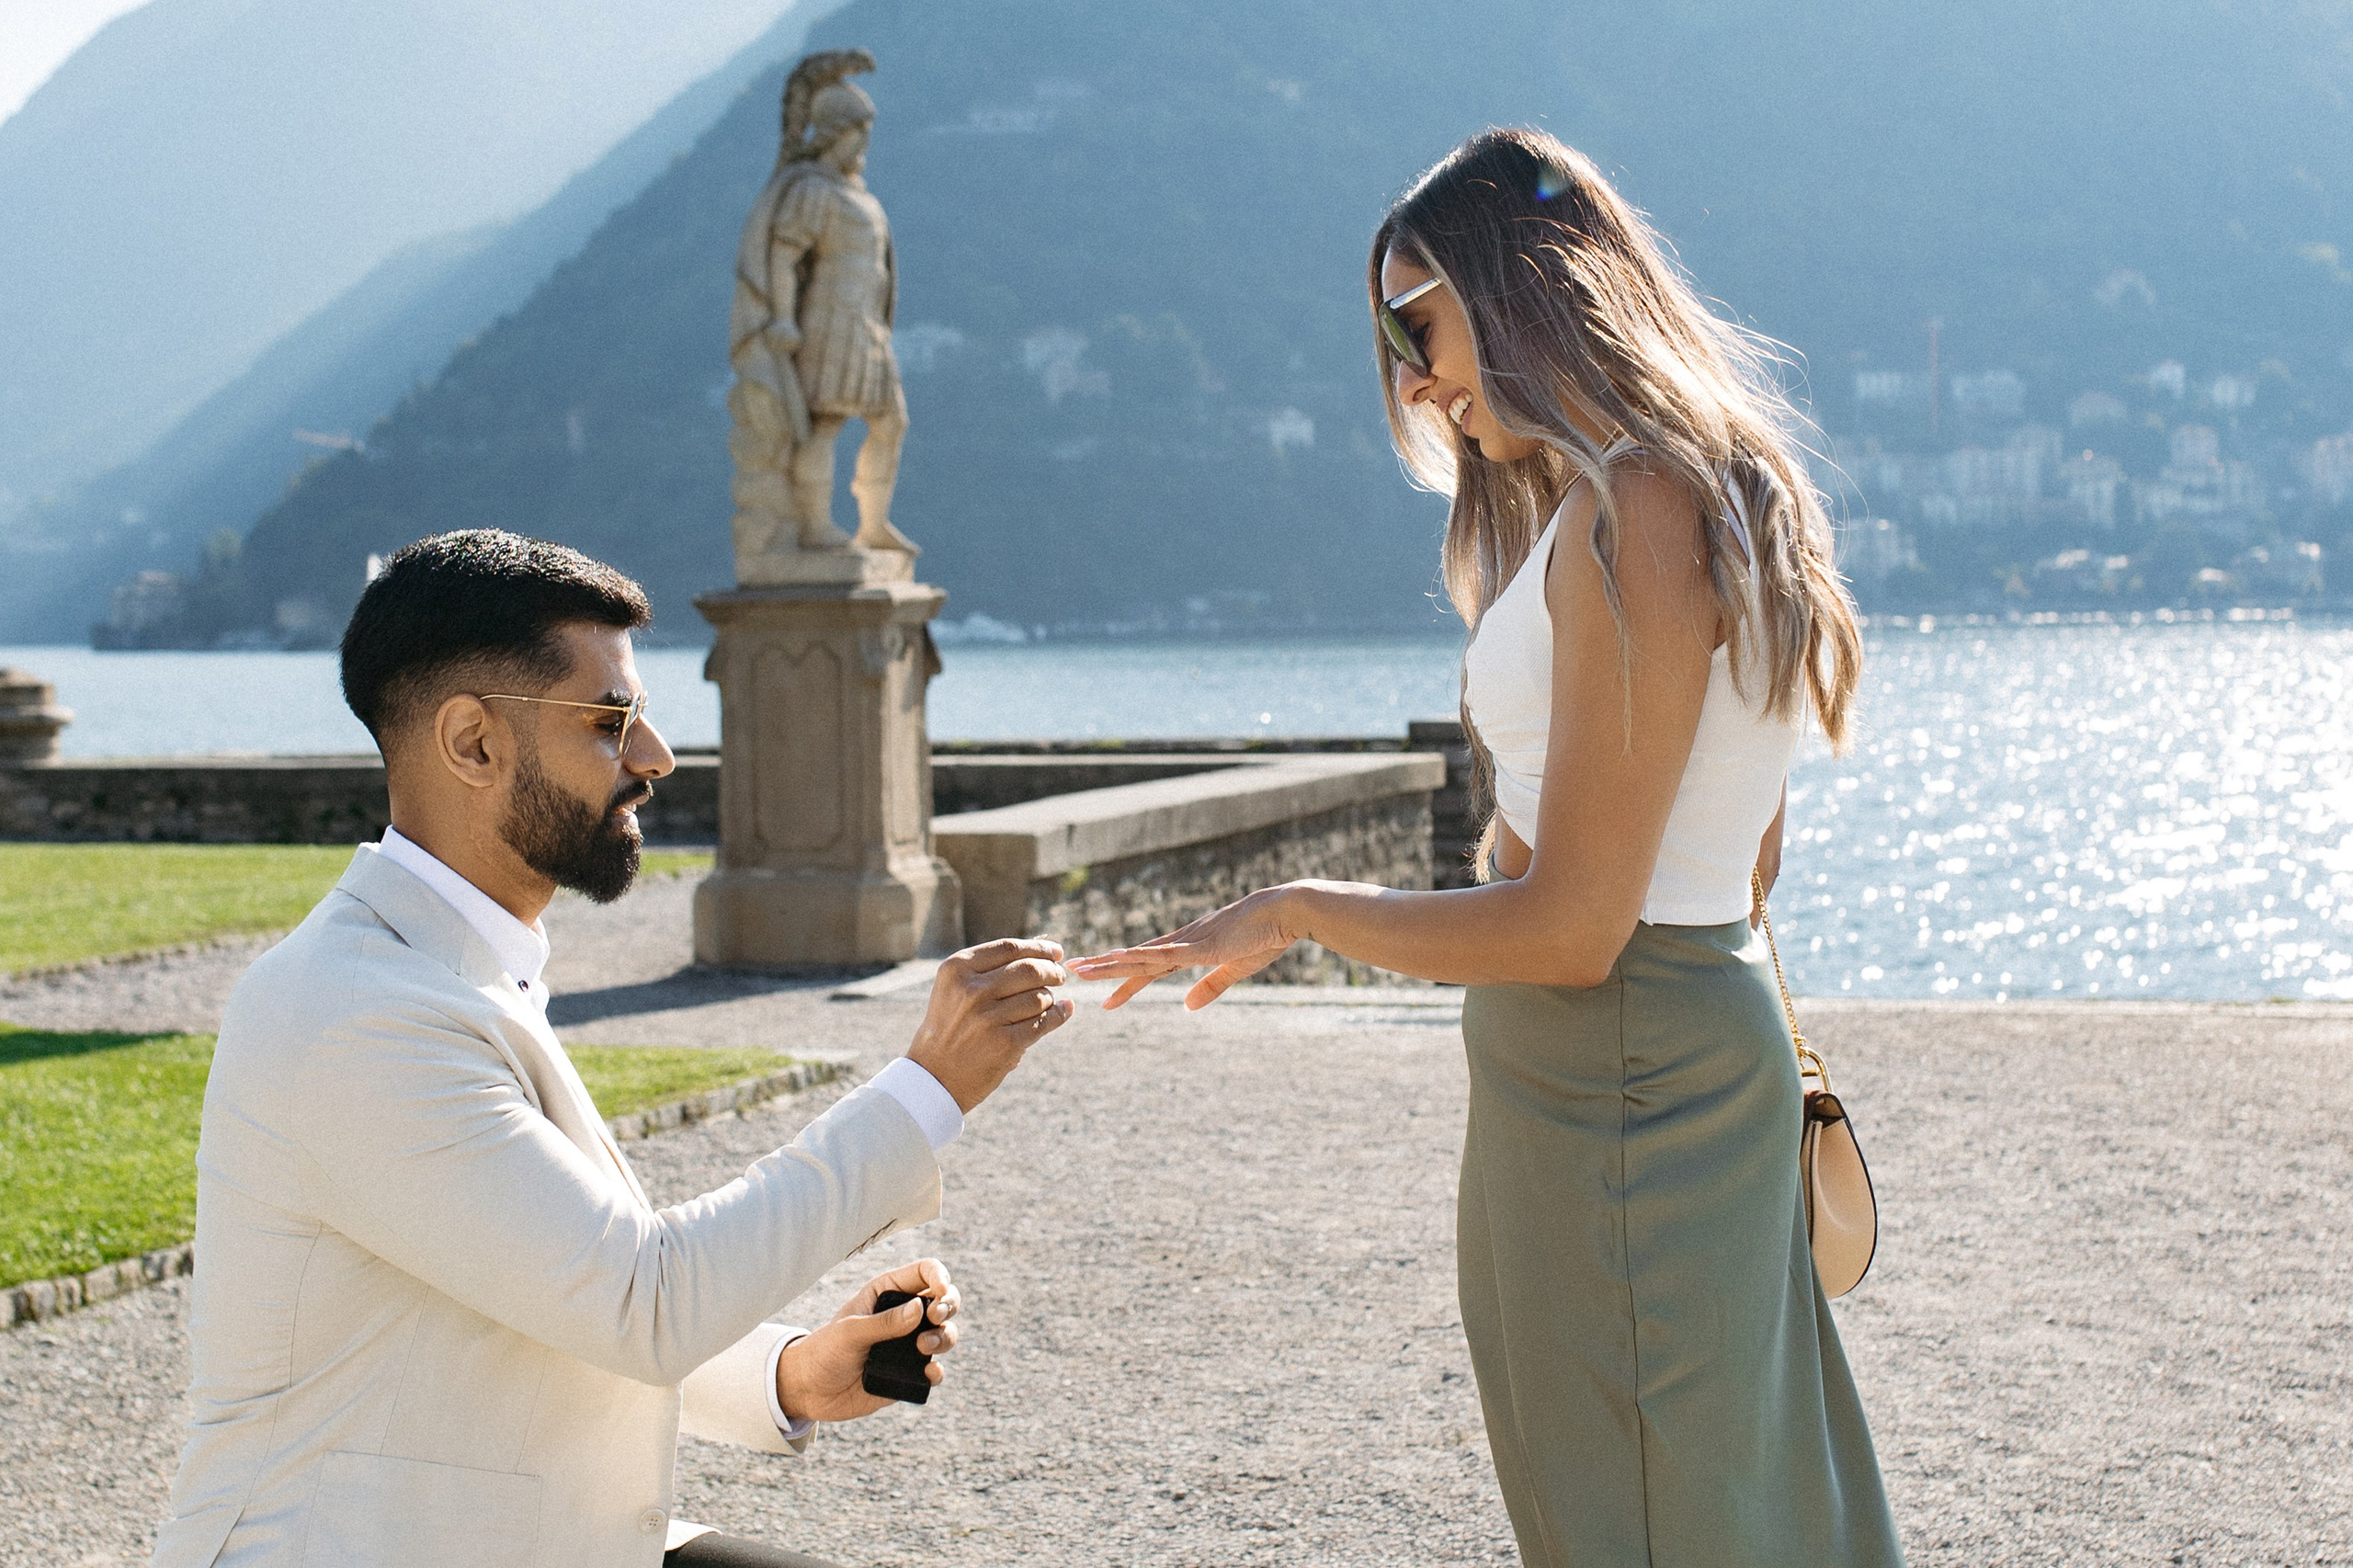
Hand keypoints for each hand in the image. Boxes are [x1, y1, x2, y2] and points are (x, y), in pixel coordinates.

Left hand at [774, 1259, 960, 1423]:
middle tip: (934, 1317)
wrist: (809, 1390)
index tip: (941, 1291)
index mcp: (887, 1293)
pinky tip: (928, 1372)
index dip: (940, 1277)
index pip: (925, 1272)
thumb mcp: (849, 1332)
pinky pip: (935, 1370)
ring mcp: (908, 1345)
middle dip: (949, 1305)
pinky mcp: (909, 1373)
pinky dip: (937, 1371)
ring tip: (923, 1347)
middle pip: (945, 1300)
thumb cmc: (824, 1351)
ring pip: (945, 1333)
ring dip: (944, 1337)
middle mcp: (903, 1315)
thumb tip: (920, 1308)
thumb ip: (884, 1322)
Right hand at [905, 938, 1074, 1111]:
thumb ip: (994, 966)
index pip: (1010, 948)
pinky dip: (1058, 1015)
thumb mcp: (957, 988)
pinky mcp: (1005, 1044)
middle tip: (1060, 976)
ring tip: (1047, 1001)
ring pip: (1039, 996)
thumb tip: (1045, 944)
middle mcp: (971, 990)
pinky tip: (1062, 1012)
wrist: (935, 1076)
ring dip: (1050, 997)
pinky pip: (1043, 1022)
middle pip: (1029, 969)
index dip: (1039, 947)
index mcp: (957, 969)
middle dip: (1051, 970)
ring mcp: (988, 1018)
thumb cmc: (952, 1026)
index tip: (1055, 951)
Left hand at [1067, 884, 1301, 1009]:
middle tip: (1072, 973)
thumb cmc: (1265, 937)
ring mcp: (1189, 941)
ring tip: (1082, 970)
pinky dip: (1141, 957)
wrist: (1285, 912)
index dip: (1126, 983)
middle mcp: (1182, 942)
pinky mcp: (1201, 945)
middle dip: (1104, 968)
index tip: (1105, 998)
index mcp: (1190, 949)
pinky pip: (1165, 953)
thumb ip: (1211, 987)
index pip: (1149, 968)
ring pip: (1142, 956)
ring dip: (1111, 963)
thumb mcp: (1236, 970)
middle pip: (1135, 960)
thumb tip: (1186, 1007)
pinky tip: (1120, 958)